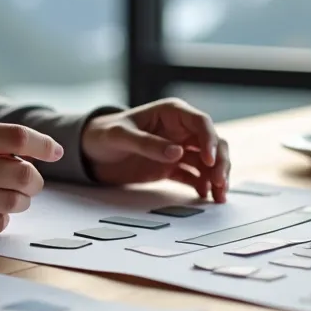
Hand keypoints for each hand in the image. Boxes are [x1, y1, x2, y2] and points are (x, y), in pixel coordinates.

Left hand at [81, 99, 230, 201]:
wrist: (90, 151)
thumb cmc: (103, 134)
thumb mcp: (121, 136)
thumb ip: (148, 144)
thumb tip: (177, 153)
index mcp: (172, 112)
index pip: (201, 123)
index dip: (210, 141)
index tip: (210, 161)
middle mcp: (180, 129)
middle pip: (212, 143)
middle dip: (220, 163)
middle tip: (221, 183)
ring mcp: (178, 149)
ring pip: (208, 162)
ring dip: (216, 178)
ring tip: (218, 197)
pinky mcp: (173, 167)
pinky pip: (194, 176)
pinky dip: (203, 186)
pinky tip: (205, 197)